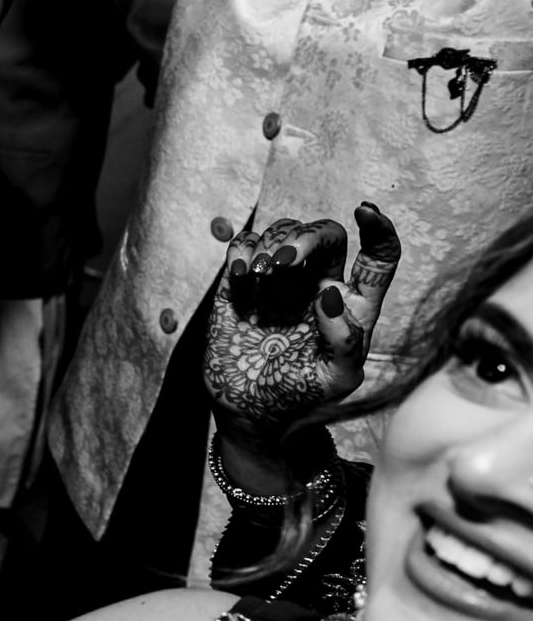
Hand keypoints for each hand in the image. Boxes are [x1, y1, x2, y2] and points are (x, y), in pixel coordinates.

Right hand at [203, 203, 400, 438]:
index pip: (378, 257)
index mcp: (354, 305)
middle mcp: (320, 284)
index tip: (365, 211)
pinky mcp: (243, 283)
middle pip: (326, 235)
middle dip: (306, 237)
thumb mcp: (335, 379)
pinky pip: (244, 246)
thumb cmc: (299, 395)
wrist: (249, 409)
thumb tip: (331, 294)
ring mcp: (280, 281)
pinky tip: (240, 274)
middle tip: (283, 260)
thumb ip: (345, 341)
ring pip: (284, 232)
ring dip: (271, 243)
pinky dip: (241, 249)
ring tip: (259, 275)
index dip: (379, 230)